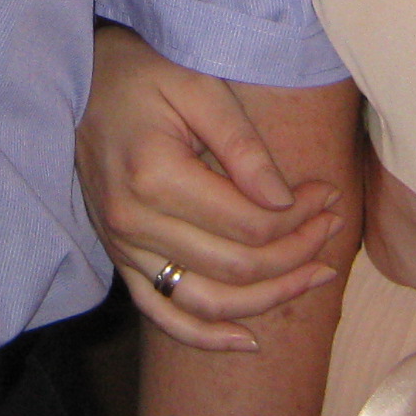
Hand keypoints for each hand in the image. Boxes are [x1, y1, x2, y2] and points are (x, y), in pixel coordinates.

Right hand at [78, 24, 349, 349]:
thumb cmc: (145, 74)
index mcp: (155, 177)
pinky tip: (248, 340)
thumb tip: (284, 202)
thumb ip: (242, 147)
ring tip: (315, 276)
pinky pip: (163, 314)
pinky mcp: (120, 258)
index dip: (299, 219)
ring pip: (206, 302)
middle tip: (333, 226)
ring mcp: (123, 248)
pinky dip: (205, 336)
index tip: (328, 194)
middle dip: (296, 253)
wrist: (82, 81)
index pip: (248, 224)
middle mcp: (134, 223)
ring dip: (268, 299)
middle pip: (236, 267)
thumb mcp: (199, 90)